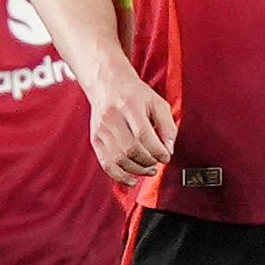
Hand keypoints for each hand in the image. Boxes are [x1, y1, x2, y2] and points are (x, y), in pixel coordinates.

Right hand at [85, 70, 174, 184]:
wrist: (108, 84)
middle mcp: (112, 117)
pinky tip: (131, 180)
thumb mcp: (157, 103)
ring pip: (118, 159)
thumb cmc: (135, 94)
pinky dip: (119, 176)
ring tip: (149, 170)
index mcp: (130, 105)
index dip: (158, 151)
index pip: (144, 135)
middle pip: (131, 149)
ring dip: (137, 170)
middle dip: (148, 161)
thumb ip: (167, 126)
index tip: (166, 157)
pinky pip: (106, 163)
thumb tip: (169, 149)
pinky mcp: (95, 139)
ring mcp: (101, 129)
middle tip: (157, 163)